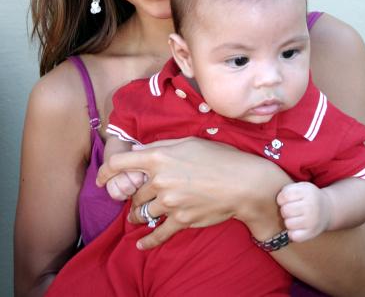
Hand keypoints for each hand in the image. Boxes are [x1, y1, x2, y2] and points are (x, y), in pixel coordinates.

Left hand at [97, 137, 289, 248]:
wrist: (242, 182)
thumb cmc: (218, 156)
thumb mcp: (188, 142)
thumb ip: (160, 146)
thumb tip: (139, 152)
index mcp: (159, 157)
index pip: (120, 163)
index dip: (105, 171)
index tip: (100, 179)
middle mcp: (160, 180)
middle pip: (134, 191)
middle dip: (134, 194)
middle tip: (140, 195)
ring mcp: (169, 203)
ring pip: (143, 212)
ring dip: (139, 214)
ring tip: (140, 215)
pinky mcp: (181, 221)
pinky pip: (158, 234)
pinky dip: (148, 241)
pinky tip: (141, 244)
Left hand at [276, 181, 330, 241]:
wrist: (328, 209)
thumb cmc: (308, 197)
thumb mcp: (301, 187)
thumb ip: (288, 190)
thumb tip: (277, 201)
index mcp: (307, 192)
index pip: (284, 196)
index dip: (281, 199)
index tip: (286, 200)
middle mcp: (311, 206)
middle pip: (285, 210)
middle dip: (284, 210)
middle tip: (290, 209)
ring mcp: (312, 221)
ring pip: (288, 223)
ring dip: (288, 221)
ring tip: (294, 217)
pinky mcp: (312, 233)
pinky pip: (294, 236)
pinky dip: (292, 233)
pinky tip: (296, 227)